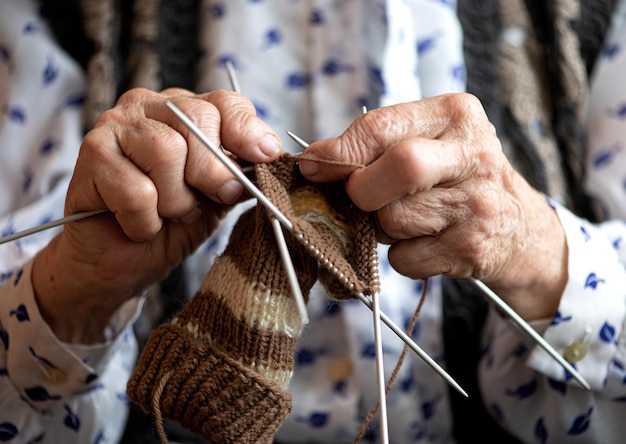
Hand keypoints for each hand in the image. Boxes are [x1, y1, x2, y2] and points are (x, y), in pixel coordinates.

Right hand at [33, 88, 282, 341]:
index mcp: (187, 111)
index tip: (265, 156)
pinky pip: (136, 189)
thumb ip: (239, 173)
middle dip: (211, 173)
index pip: (225, 102)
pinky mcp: (91, 152)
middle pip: (197, 120)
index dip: (247, 130)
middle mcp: (151, 106)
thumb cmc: (171, 224)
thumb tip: (268, 154)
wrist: (122, 261)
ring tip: (166, 214)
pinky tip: (137, 224)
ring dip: (175, 201)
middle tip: (204, 202)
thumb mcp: (218, 198)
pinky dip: (145, 221)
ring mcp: (116, 124)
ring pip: (166, 151)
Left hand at [299, 93, 566, 319]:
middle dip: (362, 189)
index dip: (339, 150)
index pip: (382, 126)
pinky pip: (403, 258)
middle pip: (398, 167)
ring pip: (393, 218)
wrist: (519, 229)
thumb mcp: (431, 141)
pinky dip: (400, 255)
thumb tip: (315, 161)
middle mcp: (473, 155)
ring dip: (381, 226)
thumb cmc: (458, 178)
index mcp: (456, 115)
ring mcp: (476, 205)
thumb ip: (378, 143)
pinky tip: (425, 242)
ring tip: (405, 218)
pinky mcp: (470, 248)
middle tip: (360, 197)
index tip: (313, 165)